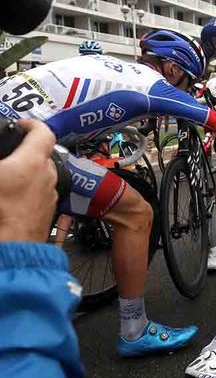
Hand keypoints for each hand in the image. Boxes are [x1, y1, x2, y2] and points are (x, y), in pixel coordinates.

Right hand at [0, 119, 57, 242]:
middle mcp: (47, 177)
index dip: (30, 124)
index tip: (19, 125)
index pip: (42, 132)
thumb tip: (3, 167)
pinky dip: (26, 192)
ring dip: (25, 174)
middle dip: (23, 153)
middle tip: (6, 155)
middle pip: (40, 155)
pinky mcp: (45, 215)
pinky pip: (37, 196)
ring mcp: (49, 198)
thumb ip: (1, 161)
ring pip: (40, 177)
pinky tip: (9, 200)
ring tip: (5, 178)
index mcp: (32, 163)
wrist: (11, 253)